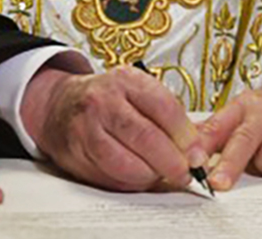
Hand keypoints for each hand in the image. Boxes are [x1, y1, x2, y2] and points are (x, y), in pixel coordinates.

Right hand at [22, 66, 204, 191]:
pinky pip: (108, 176)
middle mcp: (104, 100)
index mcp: (127, 80)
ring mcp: (86, 127)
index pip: (164, 107)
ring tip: (161, 176)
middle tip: (185, 173)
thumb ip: (170, 115)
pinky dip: (129, 182)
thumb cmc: (110, 99)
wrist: (62, 104)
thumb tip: (200, 148)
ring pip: (125, 162)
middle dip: (171, 161)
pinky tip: (139, 178)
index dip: (185, 136)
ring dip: (150, 175)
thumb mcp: (139, 91)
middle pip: (145, 137)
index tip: (197, 155)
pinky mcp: (75, 153)